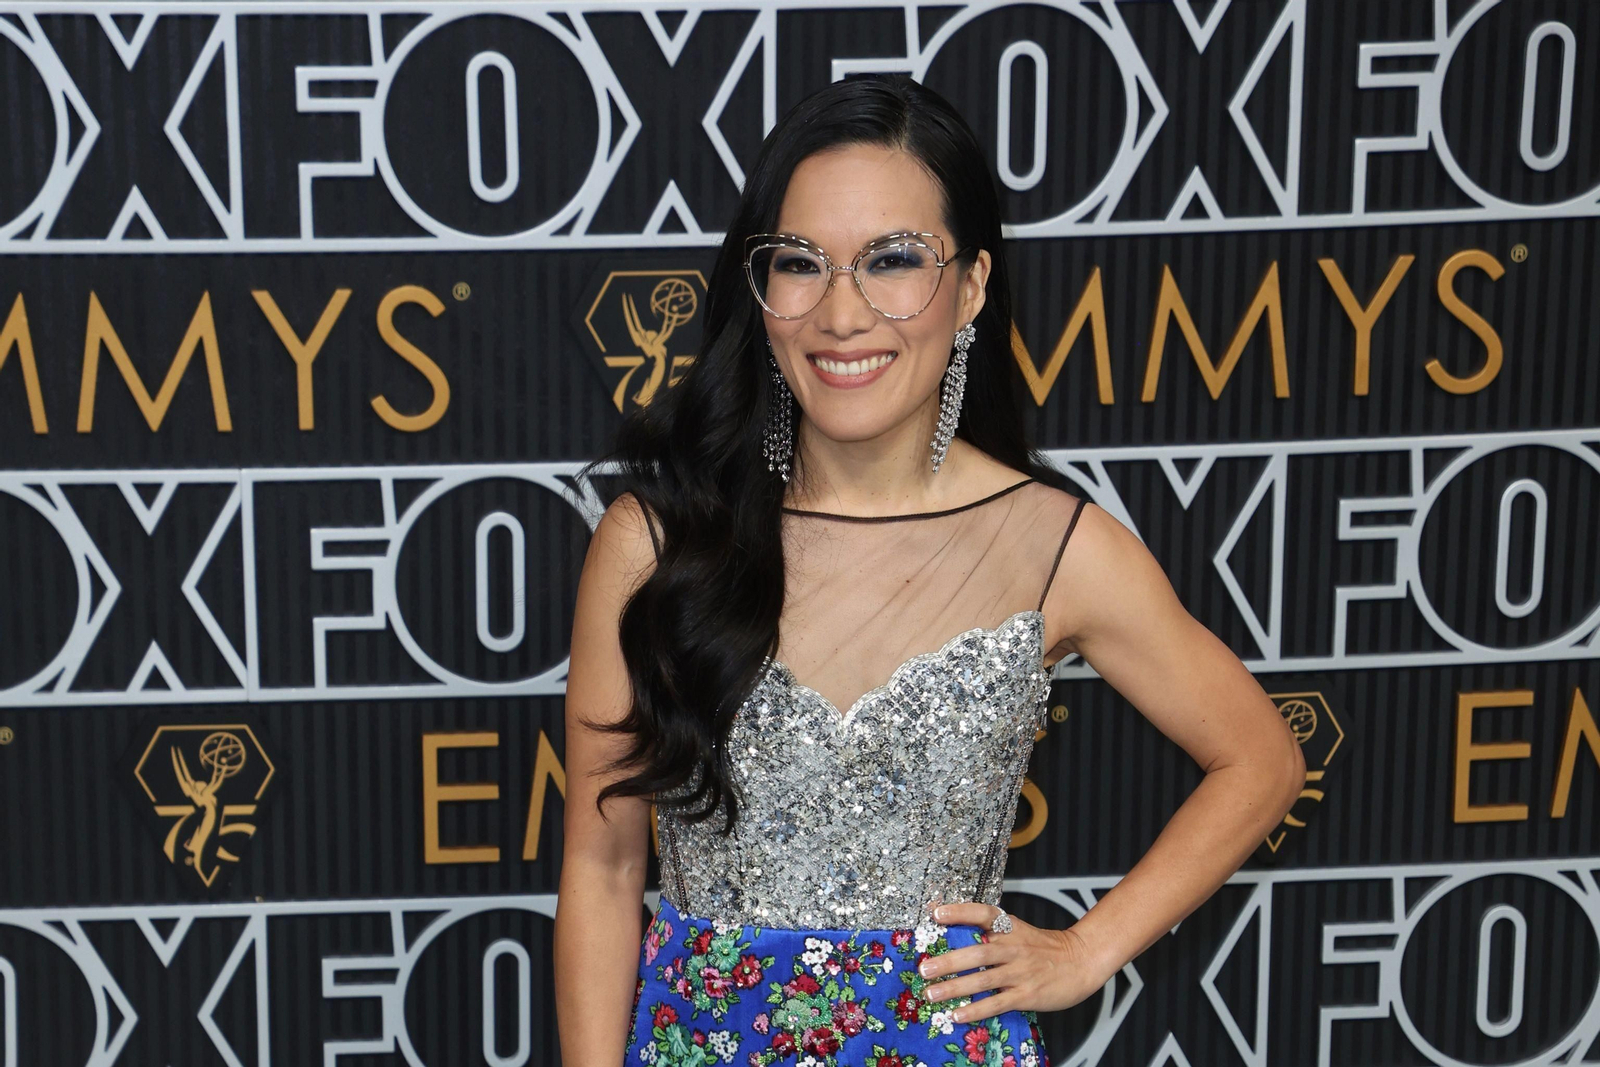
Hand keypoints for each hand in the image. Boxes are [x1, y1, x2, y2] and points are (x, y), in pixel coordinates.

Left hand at [916, 901, 1112, 1022]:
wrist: (1081, 961)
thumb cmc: (1045, 948)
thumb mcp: (1019, 931)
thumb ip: (991, 931)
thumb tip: (956, 930)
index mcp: (1010, 928)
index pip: (983, 914)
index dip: (959, 911)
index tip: (936, 913)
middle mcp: (1013, 948)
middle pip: (976, 952)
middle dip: (947, 961)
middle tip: (924, 968)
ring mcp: (1019, 972)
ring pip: (982, 980)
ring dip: (954, 988)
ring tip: (932, 994)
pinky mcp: (1026, 994)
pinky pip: (996, 1003)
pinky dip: (975, 1010)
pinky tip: (957, 1014)